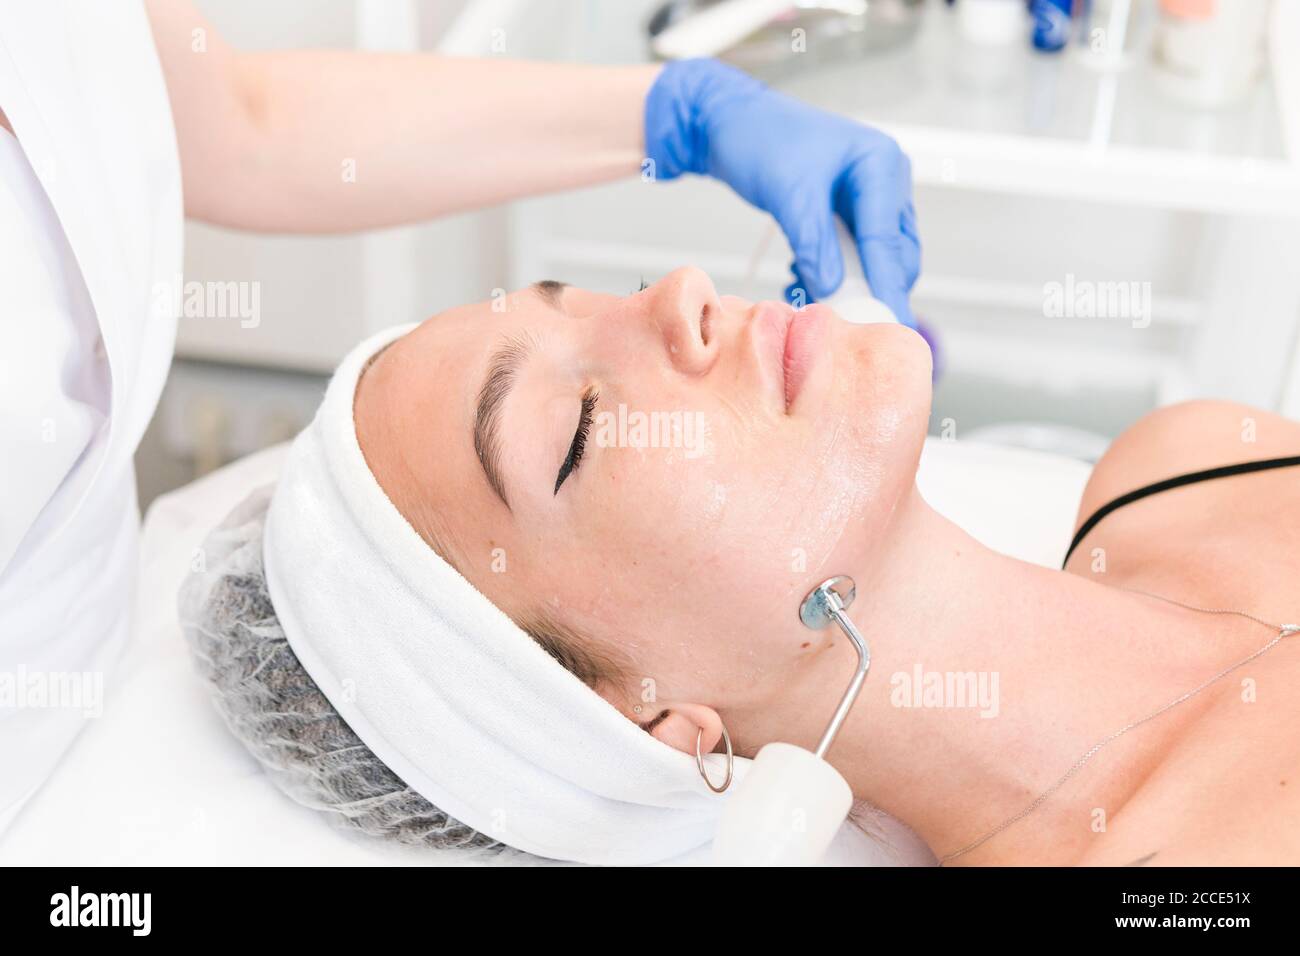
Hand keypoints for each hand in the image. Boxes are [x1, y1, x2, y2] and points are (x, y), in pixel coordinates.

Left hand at [645, 58, 919, 325]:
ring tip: (804, 291)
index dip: (887, 287)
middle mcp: (883, 179)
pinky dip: (829, 270)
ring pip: (872, 257)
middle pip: (893, 253)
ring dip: (844, 282)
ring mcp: (867, 195)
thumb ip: (814, 244)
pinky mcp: (846, 209)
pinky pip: (850, 252)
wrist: (727, 121)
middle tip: (842, 319)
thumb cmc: (759, 140)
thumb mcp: (789, 194)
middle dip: (868, 287)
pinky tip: (799, 275)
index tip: (890, 324)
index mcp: (880, 165)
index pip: (887, 240)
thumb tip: (833, 289)